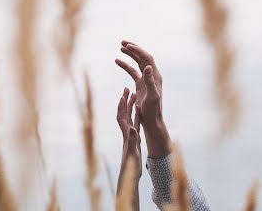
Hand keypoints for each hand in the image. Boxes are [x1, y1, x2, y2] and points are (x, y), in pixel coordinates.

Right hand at [115, 40, 170, 157]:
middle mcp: (151, 75)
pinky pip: (132, 71)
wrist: (151, 120)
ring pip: (137, 63)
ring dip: (129, 55)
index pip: (147, 58)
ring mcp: (145, 79)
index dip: (138, 51)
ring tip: (120, 48)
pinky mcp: (140, 84)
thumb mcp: (152, 96)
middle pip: (142, 57)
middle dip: (133, 49)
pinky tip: (117, 61)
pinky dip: (125, 66)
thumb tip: (147, 66)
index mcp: (155, 76)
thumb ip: (149, 81)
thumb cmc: (152, 110)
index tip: (128, 46)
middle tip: (123, 42)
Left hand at [116, 87, 140, 210]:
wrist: (130, 173)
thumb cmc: (130, 165)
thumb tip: (132, 129)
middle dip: (124, 101)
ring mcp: (130, 134)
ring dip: (130, 105)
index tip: (122, 95)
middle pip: (124, 113)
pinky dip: (136, 115)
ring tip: (133, 94)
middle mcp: (126, 132)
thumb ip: (132, 140)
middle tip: (127, 88)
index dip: (121, 107)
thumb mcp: (132, 152)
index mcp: (126, 134)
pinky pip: (135, 123)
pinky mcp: (134, 138)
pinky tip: (139, 110)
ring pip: (129, 116)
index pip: (121, 117)